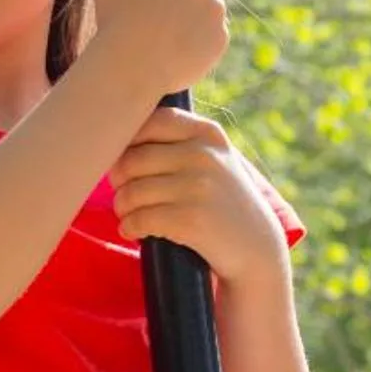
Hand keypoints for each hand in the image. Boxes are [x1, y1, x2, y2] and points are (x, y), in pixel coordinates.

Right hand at [83, 0, 228, 101]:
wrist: (130, 67)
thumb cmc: (114, 14)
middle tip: (152, 4)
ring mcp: (216, 9)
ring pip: (204, 4)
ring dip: (188, 11)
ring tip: (159, 30)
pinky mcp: (219, 38)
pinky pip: (209, 33)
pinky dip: (194, 38)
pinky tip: (171, 47)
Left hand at [107, 108, 283, 286]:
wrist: (255, 249)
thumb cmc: (221, 201)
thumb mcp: (212, 160)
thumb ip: (175, 141)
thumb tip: (114, 136)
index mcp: (207, 133)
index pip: (150, 122)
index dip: (127, 143)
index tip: (128, 164)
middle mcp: (204, 155)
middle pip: (131, 160)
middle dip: (119, 181)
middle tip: (124, 194)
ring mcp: (198, 187)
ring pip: (131, 192)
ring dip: (122, 207)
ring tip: (129, 215)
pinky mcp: (191, 220)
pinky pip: (139, 219)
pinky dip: (129, 227)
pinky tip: (134, 231)